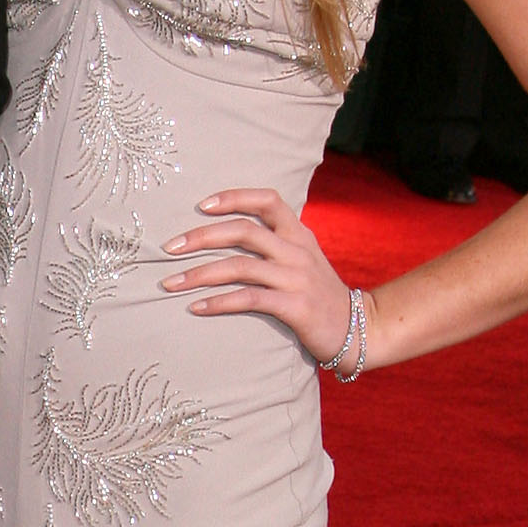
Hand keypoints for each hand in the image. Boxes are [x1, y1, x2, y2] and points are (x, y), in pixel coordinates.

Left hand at [161, 187, 359, 361]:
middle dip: (201, 236)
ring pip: (240, 266)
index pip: (267, 200)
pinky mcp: (296, 307)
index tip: (201, 205)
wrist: (358, 329)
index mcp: (299, 234)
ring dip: (200, 274)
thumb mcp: (303, 260)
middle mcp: (297, 251)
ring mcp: (297, 278)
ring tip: (171, 284)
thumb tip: (229, 235)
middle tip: (169, 247)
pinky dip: (219, 302)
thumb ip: (276, 245)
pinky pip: (250, 299)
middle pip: (243, 231)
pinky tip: (197, 308)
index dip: (234, 197)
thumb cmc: (320, 295)